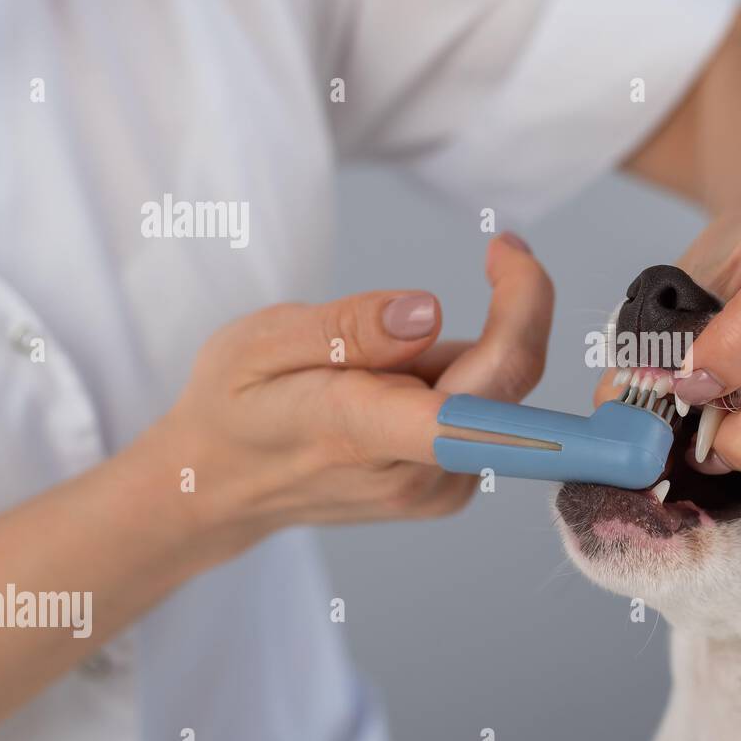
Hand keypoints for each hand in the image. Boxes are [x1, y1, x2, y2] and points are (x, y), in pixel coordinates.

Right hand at [155, 232, 552, 546]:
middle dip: (518, 307)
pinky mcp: (450, 488)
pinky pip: (485, 416)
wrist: (221, 487)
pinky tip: (397, 387)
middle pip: (507, 386)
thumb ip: (346, 329)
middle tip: (500, 250)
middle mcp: (414, 476)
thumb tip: (430, 312)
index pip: (470, 405)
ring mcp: (437, 491)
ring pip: (499, 397)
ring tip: (382, 359)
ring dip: (468, 352)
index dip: (519, 321)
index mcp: (361, 434)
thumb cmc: (234, 405)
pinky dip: (460, 381)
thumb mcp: (259, 344)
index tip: (507, 252)